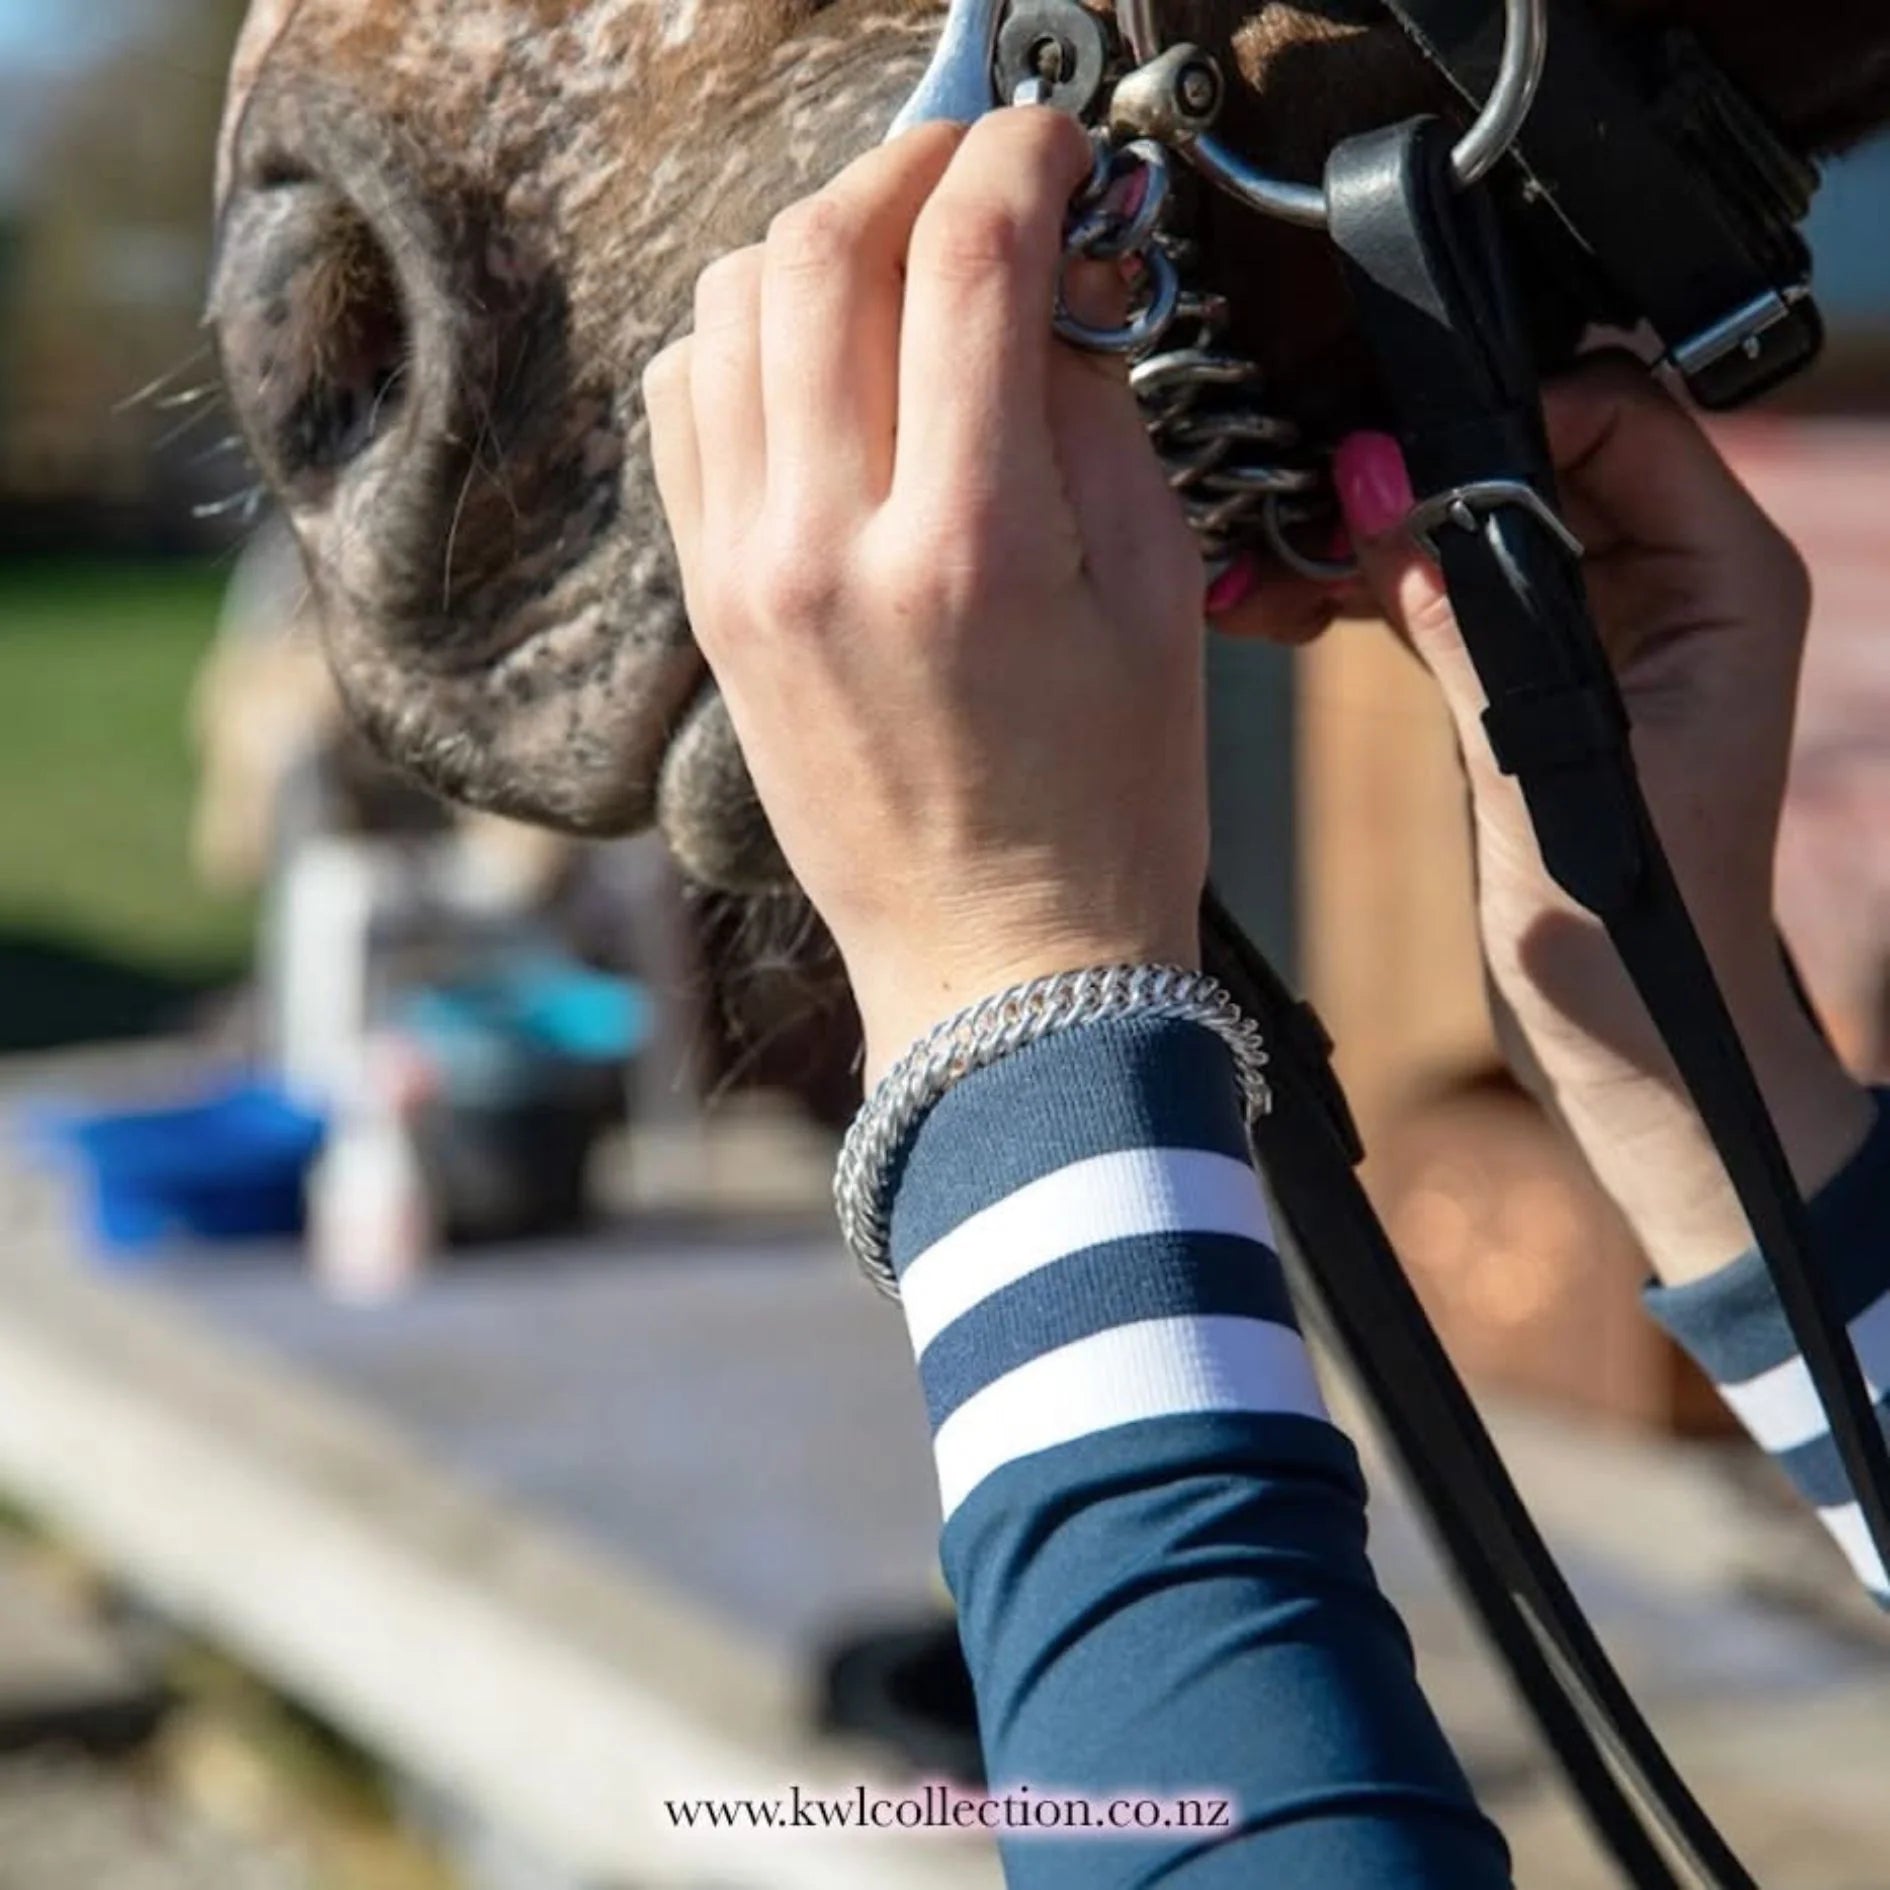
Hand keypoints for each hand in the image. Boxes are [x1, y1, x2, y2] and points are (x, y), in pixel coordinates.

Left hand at [642, 111, 1208, 1080]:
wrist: (995, 969)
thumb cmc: (1105, 809)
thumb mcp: (1154, 600)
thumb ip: (1094, 417)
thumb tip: (1045, 288)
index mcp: (967, 548)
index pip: (965, 260)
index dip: (1018, 153)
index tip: (1055, 139)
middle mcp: (827, 546)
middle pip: (819, 252)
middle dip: (907, 166)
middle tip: (977, 169)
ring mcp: (745, 576)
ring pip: (728, 310)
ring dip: (815, 241)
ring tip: (898, 258)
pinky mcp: (710, 609)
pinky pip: (684, 406)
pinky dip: (742, 339)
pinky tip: (817, 357)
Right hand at [1333, 362, 1871, 1281]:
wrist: (1632, 1043)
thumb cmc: (1635, 938)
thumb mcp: (1548, 770)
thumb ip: (1467, 631)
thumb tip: (1381, 501)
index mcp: (1726, 582)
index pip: (1624, 417)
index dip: (1507, 409)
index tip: (1394, 448)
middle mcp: (1673, 585)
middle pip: (1543, 453)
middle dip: (1427, 464)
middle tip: (1318, 491)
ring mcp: (1602, 627)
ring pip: (1486, 520)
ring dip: (1388, 530)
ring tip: (1287, 550)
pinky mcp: (1538, 673)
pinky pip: (1456, 590)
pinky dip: (1382, 589)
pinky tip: (1300, 597)